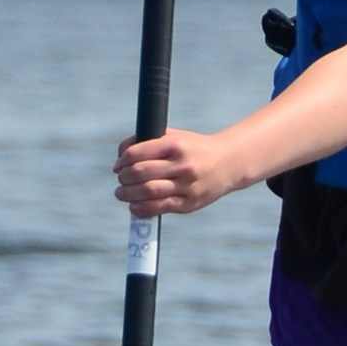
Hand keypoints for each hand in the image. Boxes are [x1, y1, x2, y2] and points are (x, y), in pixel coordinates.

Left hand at [115, 126, 244, 215]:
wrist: (229, 163)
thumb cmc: (193, 148)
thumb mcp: (175, 137)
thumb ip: (148, 141)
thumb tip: (121, 155)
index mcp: (174, 144)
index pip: (136, 153)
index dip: (121, 161)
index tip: (117, 166)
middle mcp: (181, 164)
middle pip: (139, 173)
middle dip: (123, 178)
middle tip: (120, 180)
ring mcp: (186, 185)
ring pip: (147, 192)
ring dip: (128, 194)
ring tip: (121, 193)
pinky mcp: (189, 203)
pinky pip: (159, 208)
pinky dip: (141, 209)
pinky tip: (133, 206)